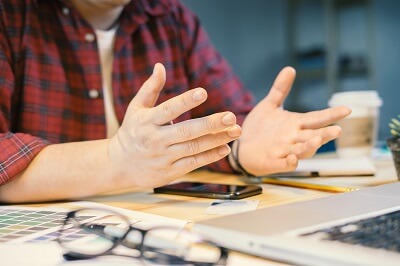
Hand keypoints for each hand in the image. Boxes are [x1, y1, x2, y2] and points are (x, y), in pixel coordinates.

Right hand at [108, 63, 241, 186]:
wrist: (120, 165)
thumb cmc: (132, 132)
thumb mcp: (136, 108)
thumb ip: (150, 88)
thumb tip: (160, 66)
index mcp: (147, 121)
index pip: (168, 110)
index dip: (185, 101)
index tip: (203, 92)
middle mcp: (155, 139)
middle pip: (187, 131)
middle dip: (211, 124)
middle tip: (231, 116)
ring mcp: (163, 157)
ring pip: (194, 148)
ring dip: (217, 139)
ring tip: (236, 131)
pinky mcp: (169, 172)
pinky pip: (193, 163)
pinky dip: (210, 156)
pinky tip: (225, 148)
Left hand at [238, 67, 350, 175]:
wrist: (242, 144)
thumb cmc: (260, 127)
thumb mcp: (269, 105)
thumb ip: (280, 89)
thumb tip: (290, 68)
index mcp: (296, 124)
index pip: (317, 119)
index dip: (331, 115)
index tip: (347, 109)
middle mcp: (294, 138)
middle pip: (314, 136)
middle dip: (326, 134)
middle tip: (338, 130)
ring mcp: (285, 151)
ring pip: (303, 151)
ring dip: (310, 147)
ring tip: (317, 140)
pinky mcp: (273, 162)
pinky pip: (285, 164)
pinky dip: (290, 162)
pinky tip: (293, 158)